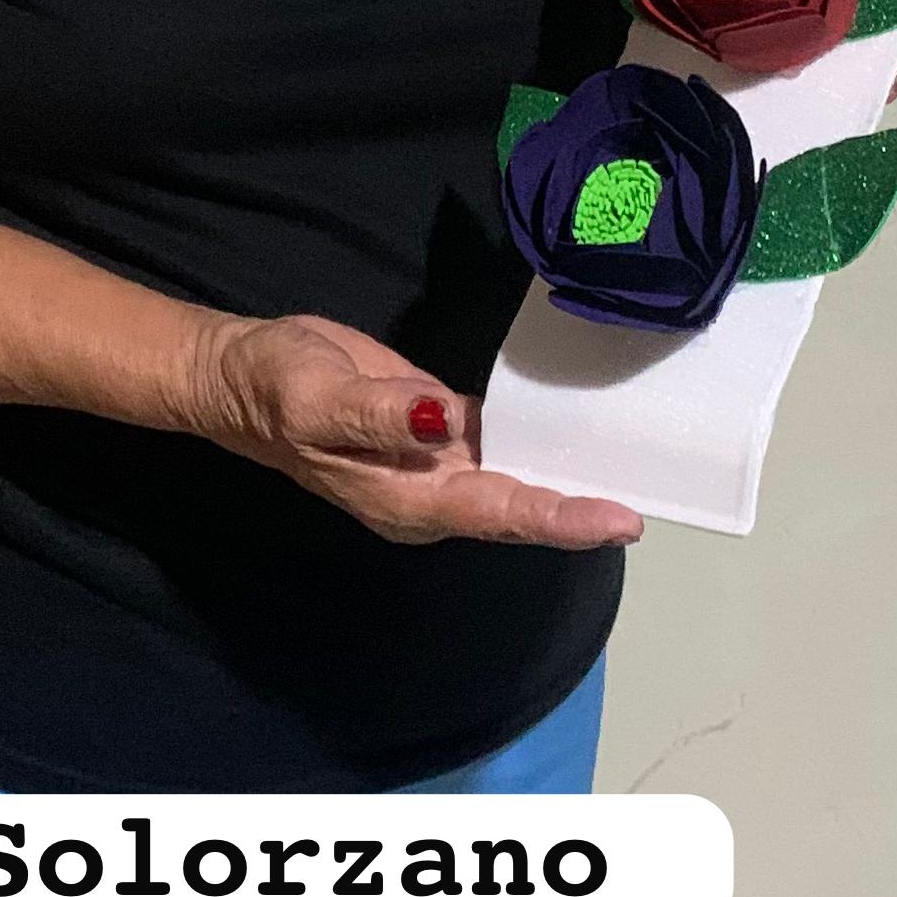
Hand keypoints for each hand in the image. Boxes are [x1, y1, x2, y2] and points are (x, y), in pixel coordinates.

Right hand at [190, 311, 641, 550]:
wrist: (243, 376)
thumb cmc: (276, 388)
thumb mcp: (318, 396)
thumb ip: (381, 414)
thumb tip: (443, 424)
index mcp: (407, 499)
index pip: (497, 511)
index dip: (561, 517)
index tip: (620, 520)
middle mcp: (432, 492)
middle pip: (519, 505)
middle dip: (582, 508)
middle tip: (654, 498)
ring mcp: (437, 463)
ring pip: (515, 476)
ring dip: (569, 476)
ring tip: (638, 465)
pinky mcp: (436, 429)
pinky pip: (497, 441)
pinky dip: (537, 439)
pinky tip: (581, 427)